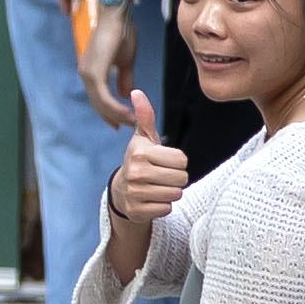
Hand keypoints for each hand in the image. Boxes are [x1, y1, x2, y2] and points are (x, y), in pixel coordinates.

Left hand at [94, 2, 139, 111]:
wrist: (116, 16)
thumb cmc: (121, 33)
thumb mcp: (125, 61)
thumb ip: (124, 78)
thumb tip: (125, 94)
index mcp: (90, 71)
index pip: (97, 97)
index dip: (108, 111)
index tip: (119, 122)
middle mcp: (85, 74)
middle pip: (98, 103)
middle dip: (113, 116)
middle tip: (128, 125)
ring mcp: (88, 74)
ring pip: (101, 103)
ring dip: (117, 114)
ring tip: (132, 121)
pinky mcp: (94, 73)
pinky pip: (105, 97)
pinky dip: (116, 108)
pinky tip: (128, 113)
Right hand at [106, 88, 190, 236]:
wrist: (122, 191)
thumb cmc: (140, 161)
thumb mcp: (143, 139)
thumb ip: (145, 116)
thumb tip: (136, 92)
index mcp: (140, 152)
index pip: (182, 160)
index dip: (178, 162)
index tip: (165, 162)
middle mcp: (135, 172)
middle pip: (181, 178)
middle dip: (176, 178)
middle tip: (163, 176)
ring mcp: (134, 193)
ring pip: (175, 194)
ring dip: (171, 192)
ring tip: (158, 187)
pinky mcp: (136, 211)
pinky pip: (166, 209)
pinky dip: (163, 206)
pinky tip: (152, 200)